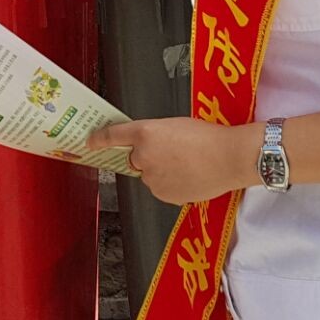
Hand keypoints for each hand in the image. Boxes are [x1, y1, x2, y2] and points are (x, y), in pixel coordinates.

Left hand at [85, 117, 260, 205]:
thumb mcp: (176, 125)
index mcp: (145, 133)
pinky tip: (190, 176)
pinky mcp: (163, 194)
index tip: (90, 142)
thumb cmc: (208, 137)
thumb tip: (151, 148)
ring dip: (162, 172)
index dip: (100, 139)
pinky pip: (161, 189)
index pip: (114, 136)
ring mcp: (151, 178)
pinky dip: (171, 184)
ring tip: (188, 165)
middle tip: (175, 153)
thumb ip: (155, 136)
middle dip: (150, 157)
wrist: (229, 157)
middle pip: (136, 159)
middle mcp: (142, 156)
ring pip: (150, 176)